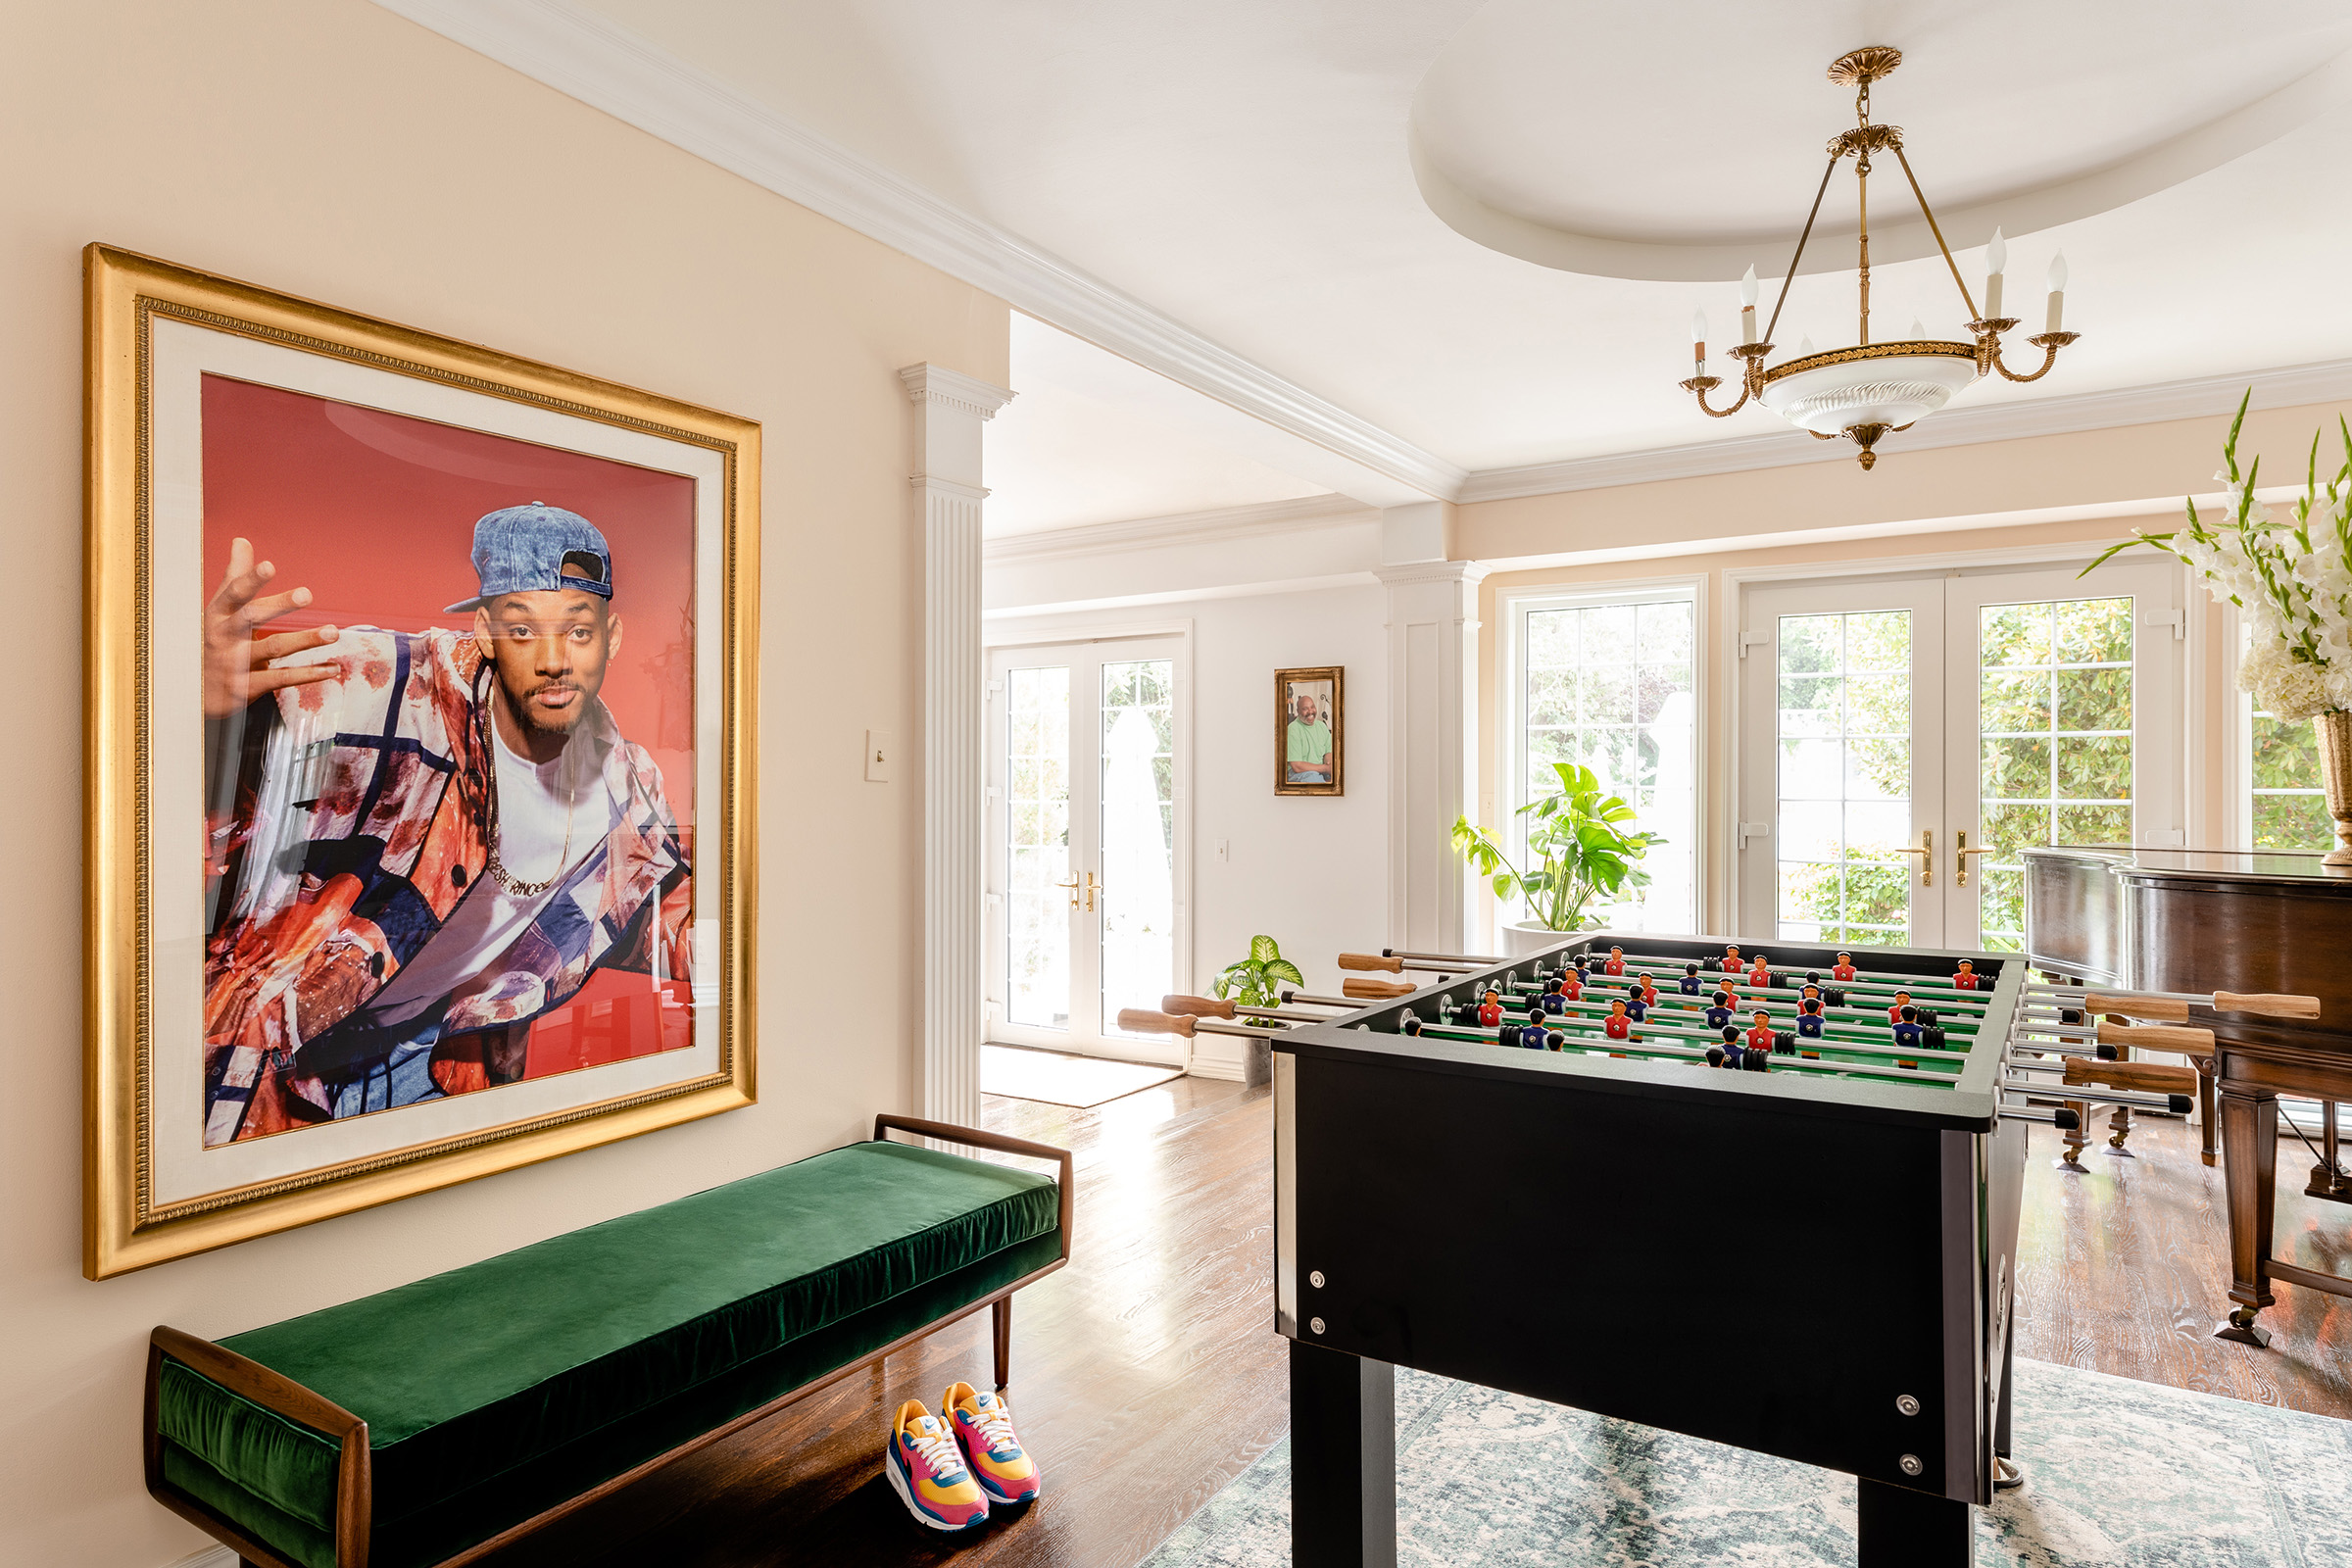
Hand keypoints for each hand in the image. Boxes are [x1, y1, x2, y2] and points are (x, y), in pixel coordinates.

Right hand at [203, 537, 339, 717]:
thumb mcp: (219, 609)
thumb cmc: (213, 641)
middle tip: (308, 593)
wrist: (191, 691)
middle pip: (252, 617)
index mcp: (218, 615)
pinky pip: (282, 678)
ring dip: (305, 640)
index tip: (269, 565)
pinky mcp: (246, 688)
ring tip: (333, 632)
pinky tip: (332, 668)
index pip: (234, 593)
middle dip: (279, 604)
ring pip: (273, 649)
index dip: (250, 579)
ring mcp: (234, 663)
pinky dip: (310, 674)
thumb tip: (241, 541)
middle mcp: (224, 637)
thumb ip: (235, 576)